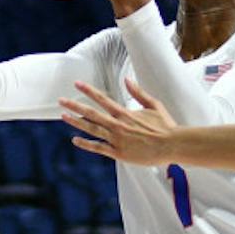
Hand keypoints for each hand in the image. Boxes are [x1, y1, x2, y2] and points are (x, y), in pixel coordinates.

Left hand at [59, 78, 177, 165]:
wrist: (172, 145)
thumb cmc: (166, 126)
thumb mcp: (154, 104)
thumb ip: (138, 92)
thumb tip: (127, 80)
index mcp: (126, 113)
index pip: (103, 99)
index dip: (89, 91)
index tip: (77, 84)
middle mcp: (119, 125)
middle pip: (92, 113)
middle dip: (75, 106)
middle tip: (62, 101)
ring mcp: (117, 139)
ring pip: (92, 129)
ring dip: (76, 122)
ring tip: (64, 116)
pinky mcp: (119, 153)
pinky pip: (99, 147)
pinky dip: (86, 143)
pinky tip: (75, 139)